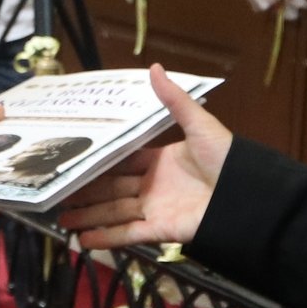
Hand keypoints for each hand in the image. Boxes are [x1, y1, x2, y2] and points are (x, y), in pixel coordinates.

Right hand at [56, 67, 228, 249]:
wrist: (248, 196)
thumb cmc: (226, 159)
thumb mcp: (199, 125)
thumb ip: (174, 101)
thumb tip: (154, 67)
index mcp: (161, 161)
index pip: (122, 163)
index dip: (99, 164)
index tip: (74, 164)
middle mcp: (154, 186)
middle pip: (113, 189)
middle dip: (86, 194)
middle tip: (58, 195)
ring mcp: (156, 209)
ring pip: (115, 212)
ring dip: (89, 217)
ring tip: (62, 220)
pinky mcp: (161, 230)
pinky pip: (129, 234)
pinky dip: (107, 238)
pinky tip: (84, 240)